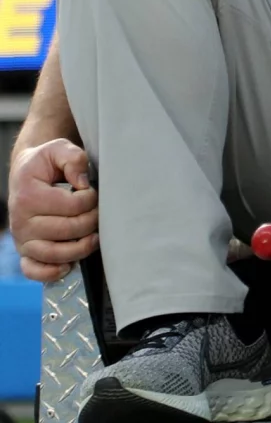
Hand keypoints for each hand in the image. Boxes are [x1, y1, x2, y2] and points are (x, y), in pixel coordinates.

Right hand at [9, 139, 97, 282]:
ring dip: (81, 248)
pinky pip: (33, 270)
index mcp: (28, 195)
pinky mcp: (25, 251)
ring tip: (94, 237)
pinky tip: (69, 265)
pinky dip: (51, 273)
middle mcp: (21, 220)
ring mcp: (22, 239)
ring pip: (54, 254)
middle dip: (92, 221)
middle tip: (97, 212)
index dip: (91, 199)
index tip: (91, 192)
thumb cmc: (46, 163)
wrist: (26, 174)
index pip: (72, 206)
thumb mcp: (59, 150)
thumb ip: (73, 158)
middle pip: (68, 230)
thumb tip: (82, 183)